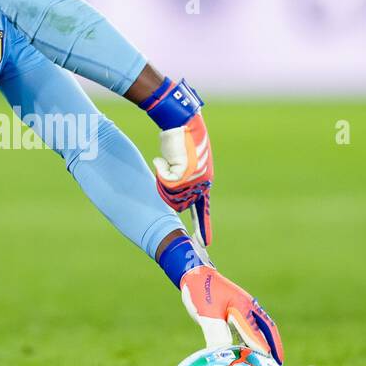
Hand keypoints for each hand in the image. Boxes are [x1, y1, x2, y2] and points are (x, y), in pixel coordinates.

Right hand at [140, 77, 211, 243]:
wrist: (182, 121)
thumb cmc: (181, 139)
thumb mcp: (184, 161)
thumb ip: (182, 178)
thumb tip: (175, 195)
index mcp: (205, 182)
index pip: (203, 209)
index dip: (203, 226)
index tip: (204, 244)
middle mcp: (203, 183)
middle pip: (178, 203)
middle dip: (167, 190)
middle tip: (164, 170)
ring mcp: (196, 178)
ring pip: (171, 194)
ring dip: (163, 179)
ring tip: (165, 161)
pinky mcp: (186, 173)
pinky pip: (166, 182)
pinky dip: (160, 171)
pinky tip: (162, 159)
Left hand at [179, 266, 283, 363]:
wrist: (194, 272)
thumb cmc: (200, 292)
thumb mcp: (207, 314)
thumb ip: (217, 334)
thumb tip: (224, 354)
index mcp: (243, 308)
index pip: (256, 334)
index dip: (264, 351)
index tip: (270, 365)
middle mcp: (248, 307)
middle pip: (267, 329)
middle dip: (274, 345)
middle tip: (279, 362)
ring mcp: (242, 306)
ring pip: (260, 327)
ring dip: (265, 341)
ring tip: (269, 358)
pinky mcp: (235, 307)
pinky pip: (249, 325)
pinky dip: (253, 336)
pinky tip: (248, 346)